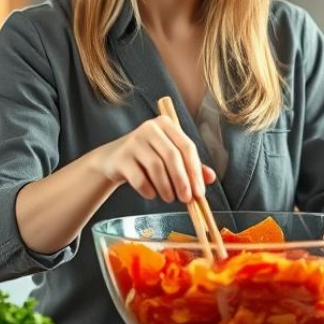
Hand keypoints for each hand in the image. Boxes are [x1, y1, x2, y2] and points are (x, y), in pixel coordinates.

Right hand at [92, 116, 215, 203]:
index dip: (195, 171)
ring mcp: (133, 141)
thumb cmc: (147, 157)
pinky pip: (139, 178)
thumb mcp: (169, 157)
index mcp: (166, 124)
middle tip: (186, 199)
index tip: (200, 192)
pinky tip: (152, 194)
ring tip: (169, 198)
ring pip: (156, 167)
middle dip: (182, 181)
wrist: (113, 159)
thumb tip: (211, 177)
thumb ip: (191, 166)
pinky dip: (149, 190)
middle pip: (172, 156)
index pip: (187, 147)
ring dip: (166, 188)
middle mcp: (150, 128)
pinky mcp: (121, 156)